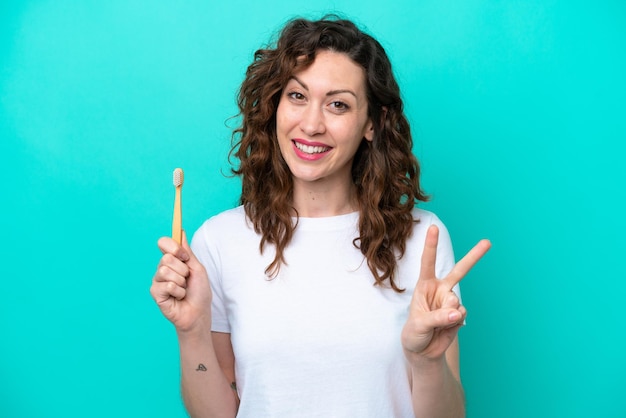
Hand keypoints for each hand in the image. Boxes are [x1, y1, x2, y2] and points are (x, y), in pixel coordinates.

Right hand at [150, 231, 212, 332]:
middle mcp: (162, 268)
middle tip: (187, 280)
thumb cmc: (199, 291)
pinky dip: (178, 292)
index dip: (173, 247)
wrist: (199, 312)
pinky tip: (178, 297)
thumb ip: (187, 251)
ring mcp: (157, 280)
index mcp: (173, 260)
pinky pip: (166, 285)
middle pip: (166, 258)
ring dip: (181, 282)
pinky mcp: (155, 293)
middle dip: (182, 270)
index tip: (184, 256)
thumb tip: (181, 232)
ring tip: (183, 290)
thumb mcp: (197, 268)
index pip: (163, 243)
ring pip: (165, 271)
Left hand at [401, 225, 490, 362]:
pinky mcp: (459, 314)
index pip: (428, 262)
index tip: (434, 227)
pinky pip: (462, 315)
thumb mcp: (419, 324)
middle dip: (474, 256)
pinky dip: (454, 322)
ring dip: (448, 314)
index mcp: (425, 285)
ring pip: (457, 301)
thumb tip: (458, 312)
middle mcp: (440, 289)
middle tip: (488, 242)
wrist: (422, 350)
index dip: (431, 245)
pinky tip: (446, 327)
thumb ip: (437, 317)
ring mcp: (451, 301)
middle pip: (460, 270)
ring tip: (437, 323)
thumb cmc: (414, 333)